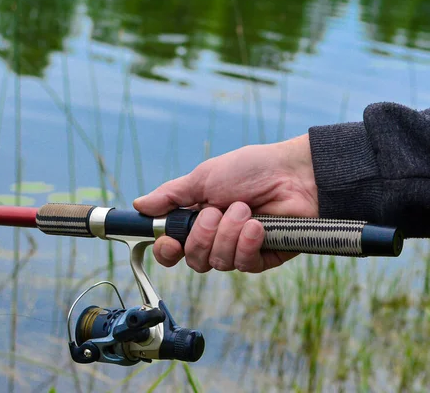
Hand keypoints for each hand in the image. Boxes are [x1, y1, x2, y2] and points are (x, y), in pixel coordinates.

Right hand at [133, 134, 318, 272]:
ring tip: (246, 210)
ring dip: (229, 234)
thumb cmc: (251, 169)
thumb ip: (171, 196)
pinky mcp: (262, 258)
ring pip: (217, 262)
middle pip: (193, 260)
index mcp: (197, 219)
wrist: (295, 173)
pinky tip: (258, 227)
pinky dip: (247, 244)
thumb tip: (139, 205)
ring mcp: (238, 249)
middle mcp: (215, 237)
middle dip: (203, 235)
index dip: (167, 250)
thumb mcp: (204, 178)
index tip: (170, 241)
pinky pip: (244, 265)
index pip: (172, 248)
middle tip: (217, 210)